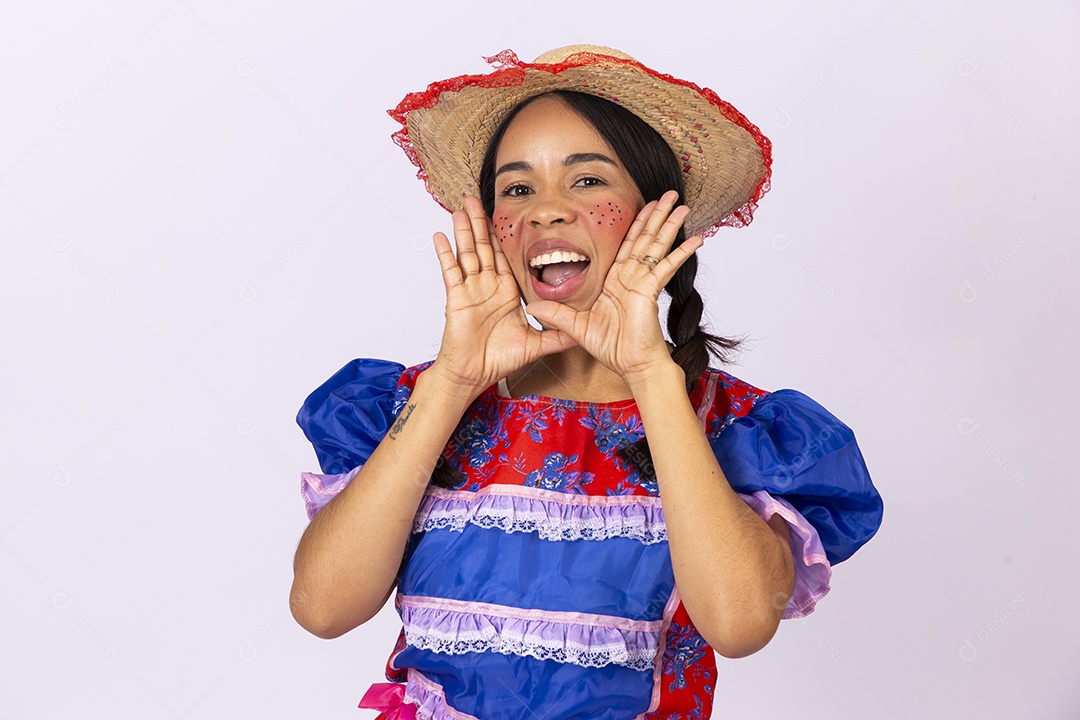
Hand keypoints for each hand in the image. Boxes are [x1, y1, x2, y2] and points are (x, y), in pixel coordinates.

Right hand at [428, 195, 577, 400]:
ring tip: (461, 207)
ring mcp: (471, 290)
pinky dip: (445, 254)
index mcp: (506, 292)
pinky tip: (441, 235)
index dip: (504, 235)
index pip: (505, 256)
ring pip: (468, 253)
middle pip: (484, 247)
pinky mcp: (456, 299)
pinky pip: (451, 272)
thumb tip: (583, 333)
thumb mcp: (536, 345)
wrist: (474, 375)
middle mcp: (487, 287)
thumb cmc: (498, 360)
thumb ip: (558, 335)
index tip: (506, 214)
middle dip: (481, 222)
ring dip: (464, 230)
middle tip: (476, 197)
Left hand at [524, 191, 702, 385]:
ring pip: (657, 246)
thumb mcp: (576, 327)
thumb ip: (557, 314)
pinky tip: (696, 238)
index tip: (645, 205)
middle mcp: (633, 277)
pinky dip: (681, 252)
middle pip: (645, 238)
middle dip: (657, 215)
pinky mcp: (650, 291)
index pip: (627, 245)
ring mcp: (643, 282)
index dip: (636, 224)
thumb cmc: (611, 348)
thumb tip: (532, 306)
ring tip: (682, 205)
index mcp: (618, 281)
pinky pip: (667, 267)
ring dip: (669, 224)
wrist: (632, 366)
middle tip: (669, 195)